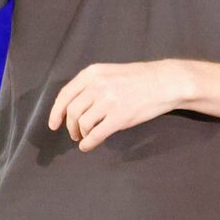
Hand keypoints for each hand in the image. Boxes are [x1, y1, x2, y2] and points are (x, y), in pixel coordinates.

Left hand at [49, 60, 191, 151]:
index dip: (56, 112)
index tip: (53, 124)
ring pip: (82, 123)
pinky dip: (88, 143)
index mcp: (92, 74)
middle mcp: (97, 86)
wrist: (166, 83)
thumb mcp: (110, 73)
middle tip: (73, 134)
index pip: (65, 94)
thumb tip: (77, 105)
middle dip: (69, 126)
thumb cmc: (140, 79)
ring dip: (80, 134)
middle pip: (72, 111)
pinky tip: (88, 146)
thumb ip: (93, 85)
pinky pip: (96, 134)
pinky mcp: (119, 117)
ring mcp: (108, 102)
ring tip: (84, 138)